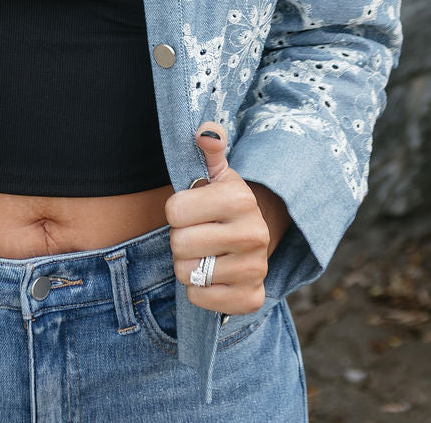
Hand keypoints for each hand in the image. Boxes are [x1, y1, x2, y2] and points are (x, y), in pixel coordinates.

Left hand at [165, 123, 286, 314]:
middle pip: (179, 244)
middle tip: (198, 233)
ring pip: (186, 274)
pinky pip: (199, 299)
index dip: (177, 211)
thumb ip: (208, 148)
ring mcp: (255, 269)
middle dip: (181, 240)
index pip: (174, 211)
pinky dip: (198, 291)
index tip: (193, 210)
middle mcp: (253, 234)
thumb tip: (206, 131)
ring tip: (205, 254)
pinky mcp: (250, 299)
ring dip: (188, 266)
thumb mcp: (216, 173)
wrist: (253, 238)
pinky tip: (214, 276)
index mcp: (240, 199)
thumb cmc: (223, 204)